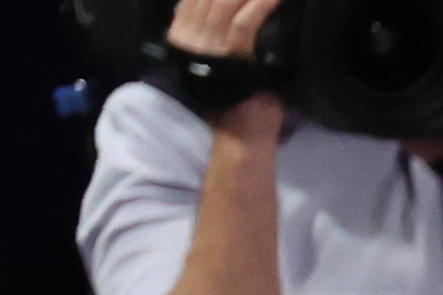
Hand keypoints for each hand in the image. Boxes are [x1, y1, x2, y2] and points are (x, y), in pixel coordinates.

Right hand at [162, 0, 288, 134]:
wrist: (240, 135)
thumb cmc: (236, 99)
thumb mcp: (218, 61)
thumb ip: (216, 34)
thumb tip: (229, 11)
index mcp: (182, 36)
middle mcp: (189, 37)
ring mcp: (207, 46)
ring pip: (226, 3)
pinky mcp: (230, 56)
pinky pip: (244, 23)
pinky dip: (261, 5)